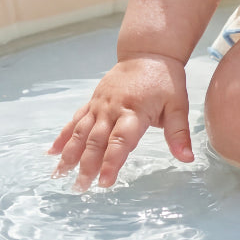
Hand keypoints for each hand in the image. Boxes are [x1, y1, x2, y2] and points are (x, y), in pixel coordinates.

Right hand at [49, 53, 193, 189]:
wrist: (149, 52)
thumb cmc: (165, 79)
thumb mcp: (178, 104)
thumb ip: (179, 133)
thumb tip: (187, 158)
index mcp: (134, 111)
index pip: (120, 142)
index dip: (112, 163)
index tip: (105, 183)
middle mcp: (113, 109)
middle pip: (96, 141)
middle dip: (86, 166)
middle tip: (79, 188)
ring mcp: (100, 105)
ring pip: (80, 132)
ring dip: (69, 155)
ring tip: (59, 175)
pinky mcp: (93, 101)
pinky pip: (75, 120)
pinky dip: (63, 136)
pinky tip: (52, 153)